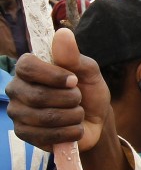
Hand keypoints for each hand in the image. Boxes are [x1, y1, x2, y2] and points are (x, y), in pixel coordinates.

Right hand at [7, 28, 110, 152]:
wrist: (95, 120)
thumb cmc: (88, 91)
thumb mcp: (88, 71)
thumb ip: (74, 56)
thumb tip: (62, 33)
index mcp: (29, 69)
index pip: (27, 67)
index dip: (53, 75)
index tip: (74, 80)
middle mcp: (17, 89)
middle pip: (37, 96)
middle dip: (69, 99)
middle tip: (79, 98)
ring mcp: (18, 113)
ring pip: (44, 118)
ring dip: (72, 116)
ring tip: (78, 113)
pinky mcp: (24, 134)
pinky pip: (46, 136)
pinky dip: (69, 133)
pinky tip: (75, 129)